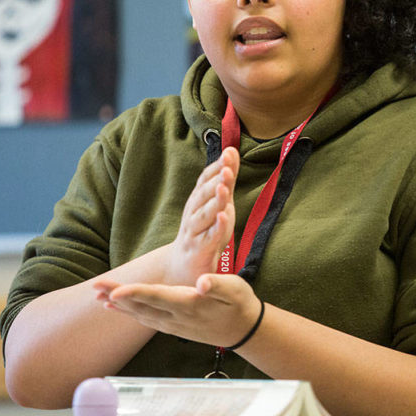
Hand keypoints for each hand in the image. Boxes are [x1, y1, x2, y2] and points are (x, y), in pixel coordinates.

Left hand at [93, 273, 261, 347]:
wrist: (244, 330)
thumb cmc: (239, 304)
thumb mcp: (235, 289)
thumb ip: (218, 284)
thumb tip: (202, 282)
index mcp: (189, 305)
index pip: (157, 297)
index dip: (135, 294)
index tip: (114, 292)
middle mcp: (177, 317)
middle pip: (142, 306)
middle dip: (117, 296)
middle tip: (95, 286)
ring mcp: (173, 325)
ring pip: (140, 315)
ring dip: (118, 306)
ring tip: (97, 296)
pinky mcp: (173, 327)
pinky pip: (145, 319)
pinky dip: (128, 312)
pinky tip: (115, 308)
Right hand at [165, 147, 239, 285]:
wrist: (183, 265)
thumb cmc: (204, 229)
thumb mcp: (218, 202)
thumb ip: (226, 178)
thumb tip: (232, 149)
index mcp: (197, 200)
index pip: (205, 180)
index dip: (216, 167)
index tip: (229, 153)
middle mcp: (193, 213)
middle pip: (203, 195)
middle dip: (215, 181)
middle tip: (227, 168)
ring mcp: (195, 231)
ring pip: (204, 215)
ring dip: (215, 201)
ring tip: (225, 189)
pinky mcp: (200, 249)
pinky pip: (209, 237)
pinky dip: (216, 227)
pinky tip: (223, 218)